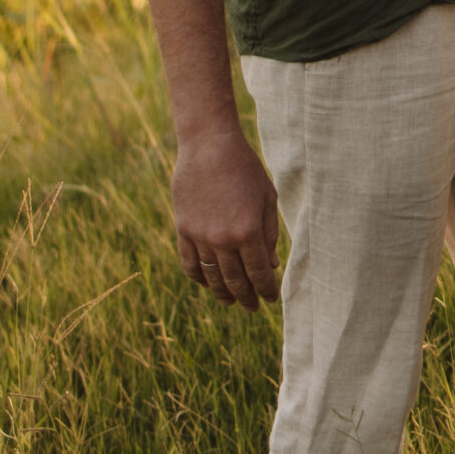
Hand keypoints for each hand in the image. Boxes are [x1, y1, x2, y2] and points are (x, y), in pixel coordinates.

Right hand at [172, 128, 281, 308]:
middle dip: (246, 297)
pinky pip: (189, 263)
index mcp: (248, 231)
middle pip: (235, 280)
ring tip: (231, 301)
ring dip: (222, 293)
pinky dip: (198, 277)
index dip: (265, 290)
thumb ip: (269, 234)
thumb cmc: (245, 168)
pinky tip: (207, 283)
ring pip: (211, 277)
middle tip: (252, 307)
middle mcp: (223, 239)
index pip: (258, 273)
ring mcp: (200, 236)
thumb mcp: (267, 198)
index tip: (269, 299)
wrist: (209, 146)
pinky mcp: (183, 229)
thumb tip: (271, 265)